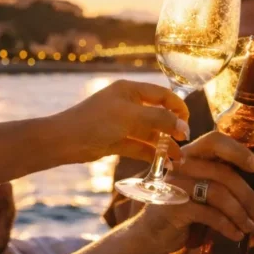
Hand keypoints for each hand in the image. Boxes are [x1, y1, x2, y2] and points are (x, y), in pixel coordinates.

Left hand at [55, 80, 189, 163]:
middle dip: (172, 129)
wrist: (65, 141)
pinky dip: (151, 153)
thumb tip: (184, 126)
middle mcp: (127, 104)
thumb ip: (160, 120)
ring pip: (149, 133)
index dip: (177, 107)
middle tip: (185, 142)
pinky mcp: (116, 140)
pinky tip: (163, 163)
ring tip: (178, 159)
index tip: (188, 123)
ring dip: (163, 144)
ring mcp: (121, 123)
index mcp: (130, 90)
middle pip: (157, 115)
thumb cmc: (96, 122)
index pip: (162, 94)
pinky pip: (139, 146)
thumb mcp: (131, 117)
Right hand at [167, 133, 253, 245]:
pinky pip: (209, 213)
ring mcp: (175, 185)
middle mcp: (180, 164)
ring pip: (218, 193)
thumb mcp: (209, 194)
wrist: (152, 236)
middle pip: (222, 170)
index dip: (239, 151)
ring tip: (249, 227)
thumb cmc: (186, 212)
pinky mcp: (173, 207)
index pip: (215, 140)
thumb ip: (235, 186)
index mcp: (191, 154)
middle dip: (248, 192)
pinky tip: (236, 235)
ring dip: (240, 212)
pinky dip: (227, 226)